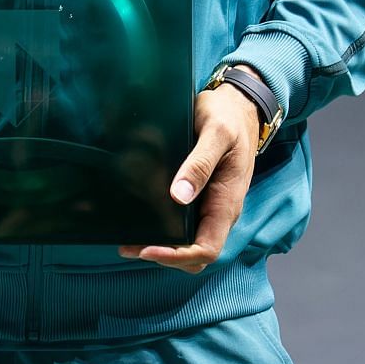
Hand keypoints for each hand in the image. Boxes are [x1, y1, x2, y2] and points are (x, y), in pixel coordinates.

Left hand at [118, 76, 262, 272]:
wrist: (237, 106)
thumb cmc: (228, 118)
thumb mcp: (216, 134)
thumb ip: (200, 164)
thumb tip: (179, 196)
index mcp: (227, 202)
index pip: (207, 249)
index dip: (176, 256)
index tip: (147, 249)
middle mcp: (218, 210)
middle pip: (194, 254)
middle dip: (163, 256)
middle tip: (128, 246)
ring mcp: (208, 205)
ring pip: (186, 241)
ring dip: (159, 245)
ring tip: (127, 239)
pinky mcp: (199, 196)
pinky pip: (182, 221)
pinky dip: (161, 227)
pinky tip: (138, 218)